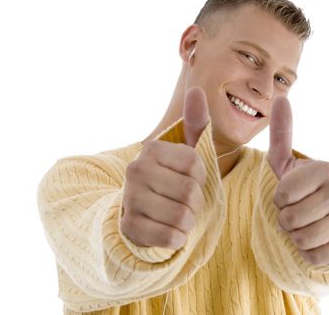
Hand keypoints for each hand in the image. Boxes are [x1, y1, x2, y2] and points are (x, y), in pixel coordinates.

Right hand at [121, 86, 208, 249]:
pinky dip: (177, 238)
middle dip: (195, 202)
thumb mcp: (187, 153)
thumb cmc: (173, 181)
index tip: (190, 180)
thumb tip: (197, 90)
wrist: (144, 215)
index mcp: (152, 149)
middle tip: (184, 202)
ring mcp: (129, 198)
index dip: (200, 177)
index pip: (195, 164)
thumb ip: (196, 123)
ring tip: (177, 216)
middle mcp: (136, 170)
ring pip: (181, 216)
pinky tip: (168, 231)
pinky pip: (170, 238)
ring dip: (187, 221)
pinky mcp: (128, 227)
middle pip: (189, 191)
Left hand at [267, 96, 328, 265]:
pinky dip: (309, 254)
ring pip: (303, 239)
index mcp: (326, 168)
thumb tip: (280, 98)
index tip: (286, 196)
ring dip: (296, 238)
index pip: (284, 193)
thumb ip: (282, 133)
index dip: (278, 200)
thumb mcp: (285, 164)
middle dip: (285, 221)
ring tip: (304, 226)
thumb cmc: (298, 192)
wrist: (322, 225)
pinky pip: (316, 256)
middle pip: (292, 218)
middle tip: (295, 214)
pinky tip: (317, 241)